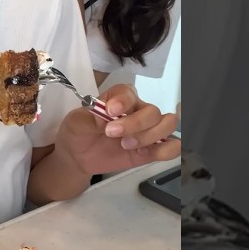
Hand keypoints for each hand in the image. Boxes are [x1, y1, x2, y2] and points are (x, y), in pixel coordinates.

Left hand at [55, 84, 179, 174]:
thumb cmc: (78, 132)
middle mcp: (137, 111)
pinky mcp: (150, 150)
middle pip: (152, 111)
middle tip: (112, 134)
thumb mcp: (76, 122)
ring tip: (127, 145)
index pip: (129, 93)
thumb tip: (106, 118)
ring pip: (168, 124)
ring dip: (151, 136)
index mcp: (119, 99)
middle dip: (135, 124)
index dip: (124, 101)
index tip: (110, 112)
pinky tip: (144, 154)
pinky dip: (166, 150)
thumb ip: (90, 117)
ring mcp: (146, 130)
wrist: (78, 156)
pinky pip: (172, 147)